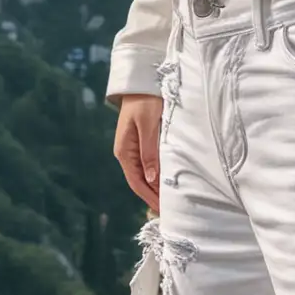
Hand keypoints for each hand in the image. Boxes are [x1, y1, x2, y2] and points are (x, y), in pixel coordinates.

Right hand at [113, 94, 162, 209]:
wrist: (141, 83)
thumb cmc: (145, 102)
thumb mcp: (149, 126)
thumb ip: (149, 152)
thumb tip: (152, 180)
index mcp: (124, 152)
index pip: (137, 183)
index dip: (150, 198)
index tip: (163, 211)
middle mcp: (126, 154)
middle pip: (139, 182)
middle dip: (153, 197)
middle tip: (170, 212)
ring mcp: (132, 149)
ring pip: (143, 175)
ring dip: (154, 189)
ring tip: (170, 201)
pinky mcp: (140, 144)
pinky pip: (147, 166)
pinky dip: (156, 176)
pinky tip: (165, 182)